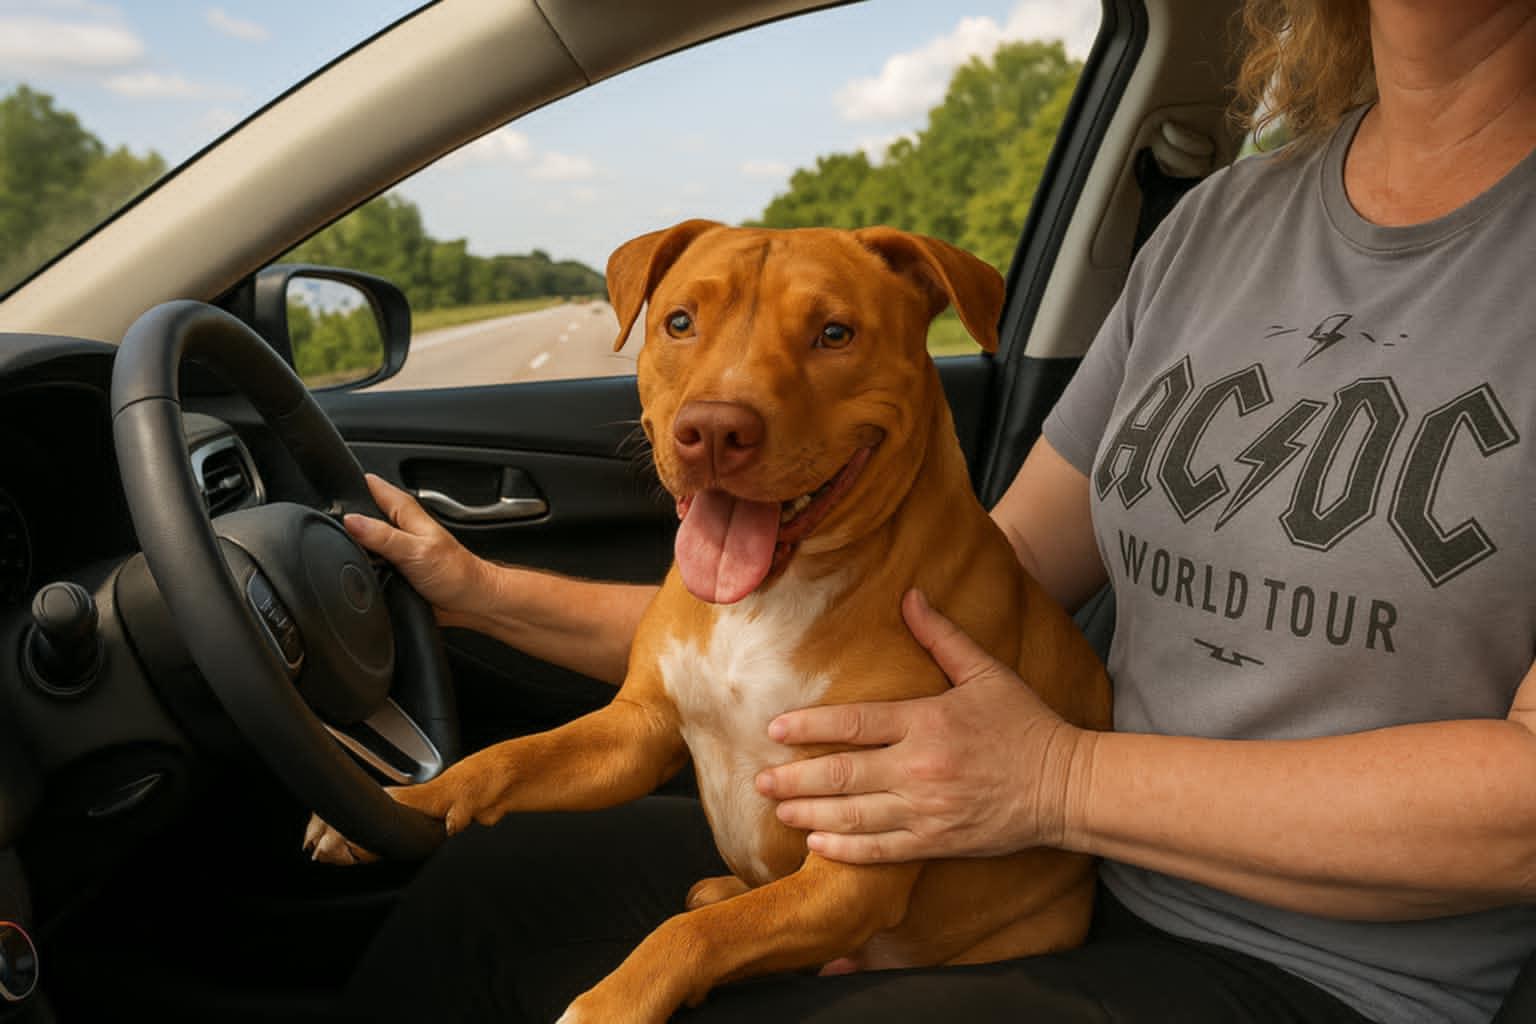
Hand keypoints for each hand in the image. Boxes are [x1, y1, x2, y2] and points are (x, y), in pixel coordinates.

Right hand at [343, 473, 491, 626]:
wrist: (470, 602)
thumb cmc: (456, 574)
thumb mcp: (416, 551)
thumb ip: (383, 536)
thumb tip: (351, 521)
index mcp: (405, 511)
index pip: (372, 486)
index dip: (351, 485)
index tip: (329, 494)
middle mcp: (399, 526)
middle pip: (362, 513)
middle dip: (345, 519)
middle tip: (329, 531)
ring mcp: (395, 548)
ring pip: (363, 539)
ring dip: (353, 545)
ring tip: (342, 553)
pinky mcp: (394, 568)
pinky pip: (370, 562)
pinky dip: (362, 565)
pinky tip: (358, 572)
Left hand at [755, 590, 1093, 862]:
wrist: (1066, 785)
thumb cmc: (1024, 724)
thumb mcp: (986, 672)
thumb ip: (942, 636)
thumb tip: (910, 593)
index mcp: (928, 721)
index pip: (856, 722)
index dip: (811, 726)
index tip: (775, 730)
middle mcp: (922, 767)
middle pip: (844, 774)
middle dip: (796, 778)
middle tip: (760, 780)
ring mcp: (928, 809)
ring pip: (855, 816)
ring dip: (810, 814)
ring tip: (778, 810)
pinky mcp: (938, 842)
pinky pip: (882, 850)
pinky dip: (845, 851)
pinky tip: (817, 846)